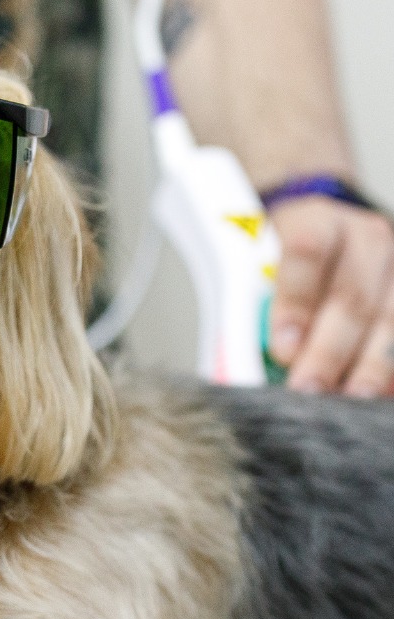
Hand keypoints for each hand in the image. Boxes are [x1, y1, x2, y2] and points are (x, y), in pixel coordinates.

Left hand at [268, 198, 393, 395]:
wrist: (320, 230)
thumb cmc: (279, 254)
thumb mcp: (255, 264)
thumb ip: (249, 307)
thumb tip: (239, 365)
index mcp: (315, 220)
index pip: (306, 253)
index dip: (295, 304)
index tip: (283, 349)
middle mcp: (364, 237)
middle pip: (350, 296)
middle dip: (329, 350)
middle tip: (308, 388)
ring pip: (389, 317)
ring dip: (369, 364)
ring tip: (350, 398)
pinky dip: (392, 366)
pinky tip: (380, 391)